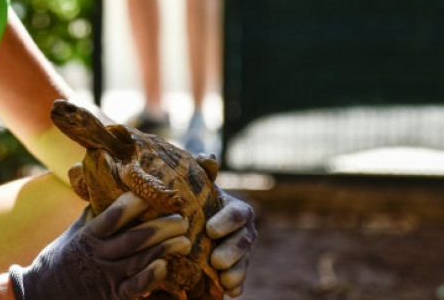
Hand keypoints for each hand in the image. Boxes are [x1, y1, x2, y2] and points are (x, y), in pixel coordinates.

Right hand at [9, 192, 190, 299]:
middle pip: (135, 238)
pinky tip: (164, 266)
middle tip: (182, 218)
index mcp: (89, 235)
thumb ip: (96, 214)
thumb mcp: (76, 231)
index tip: (150, 193)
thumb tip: (112, 186)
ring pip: (140, 260)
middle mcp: (98, 255)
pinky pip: (135, 288)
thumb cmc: (62, 256)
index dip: (133, 204)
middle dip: (162, 227)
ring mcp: (106, 276)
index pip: (113, 217)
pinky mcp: (113, 295)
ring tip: (184, 240)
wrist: (44, 292)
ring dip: (165, 249)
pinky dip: (150, 277)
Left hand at [197, 153, 256, 297]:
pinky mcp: (236, 271)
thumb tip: (207, 158)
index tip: (210, 229)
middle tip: (215, 259)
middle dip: (231, 252)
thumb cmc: (200, 202)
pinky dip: (236, 287)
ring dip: (235, 273)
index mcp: (238, 210)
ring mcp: (242, 254)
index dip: (227, 222)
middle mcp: (245, 233)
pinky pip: (240, 281)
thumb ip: (204, 171)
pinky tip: (228, 291)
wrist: (198, 225)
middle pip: (243, 243)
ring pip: (243, 264)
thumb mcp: (201, 186)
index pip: (238, 214)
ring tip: (222, 279)